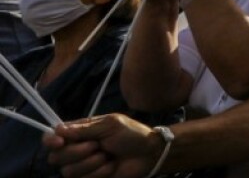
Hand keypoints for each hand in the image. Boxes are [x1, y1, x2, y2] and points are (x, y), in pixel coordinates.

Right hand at [44, 115, 159, 177]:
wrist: (148, 154)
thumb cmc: (131, 134)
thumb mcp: (110, 125)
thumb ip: (84, 128)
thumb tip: (58, 130)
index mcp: (79, 132)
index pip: (53, 136)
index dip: (50, 140)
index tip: (59, 142)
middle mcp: (76, 149)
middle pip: (56, 157)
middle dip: (77, 152)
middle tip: (97, 146)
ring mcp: (82, 165)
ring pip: (68, 171)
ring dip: (91, 164)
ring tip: (107, 156)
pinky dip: (98, 173)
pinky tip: (111, 167)